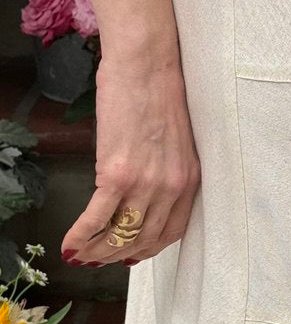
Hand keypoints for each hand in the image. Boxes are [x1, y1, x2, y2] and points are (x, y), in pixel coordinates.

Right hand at [60, 41, 200, 266]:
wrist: (146, 64)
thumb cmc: (157, 90)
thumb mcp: (174, 140)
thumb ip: (164, 170)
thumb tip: (141, 191)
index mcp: (189, 180)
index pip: (172, 231)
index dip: (148, 248)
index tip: (132, 254)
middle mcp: (172, 188)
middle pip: (144, 239)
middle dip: (119, 255)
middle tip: (100, 259)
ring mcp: (146, 184)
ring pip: (120, 235)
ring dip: (97, 251)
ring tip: (82, 255)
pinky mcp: (118, 174)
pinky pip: (97, 218)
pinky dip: (80, 236)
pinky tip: (69, 243)